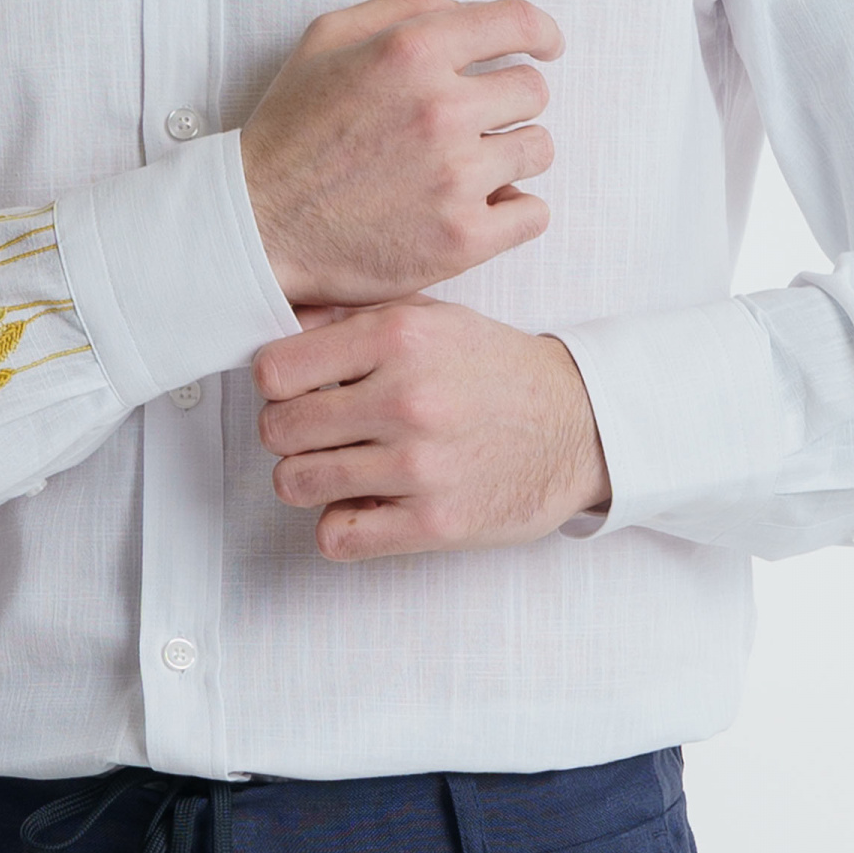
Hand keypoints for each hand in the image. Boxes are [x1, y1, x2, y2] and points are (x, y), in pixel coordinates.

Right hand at [239, 0, 562, 306]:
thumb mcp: (325, 40)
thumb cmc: (292, 130)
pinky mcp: (461, 239)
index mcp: (411, 51)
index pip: (518, 22)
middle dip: (507, 101)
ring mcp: (455, 177)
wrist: (256, 223)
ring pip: (539, 149)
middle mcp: (440, 109)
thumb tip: (468, 10)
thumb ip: (402, 9)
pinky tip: (478, 206)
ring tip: (468, 167)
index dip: (541, 32)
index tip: (545, 46)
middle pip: (532, 90)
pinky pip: (533, 212)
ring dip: (511, 154)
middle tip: (472, 122)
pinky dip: (513, 210)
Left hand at [254, 297, 609, 560]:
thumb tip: (283, 317)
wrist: (579, 424)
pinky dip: (339, 526)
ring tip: (338, 466)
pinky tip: (365, 504)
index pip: (274, 371)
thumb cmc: (495, 368)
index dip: (276, 383)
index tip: (296, 390)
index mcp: (400, 337)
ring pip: (297, 483)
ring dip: (308, 479)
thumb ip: (356, 315)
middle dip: (287, 433)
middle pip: (278, 430)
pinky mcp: (436, 523)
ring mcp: (420, 466)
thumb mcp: (433, 315)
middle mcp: (407, 399)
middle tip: (317, 431)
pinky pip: (338, 537)